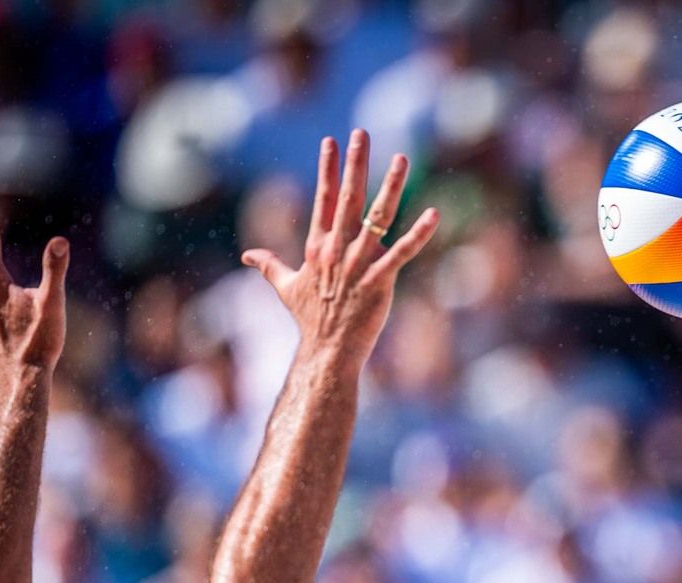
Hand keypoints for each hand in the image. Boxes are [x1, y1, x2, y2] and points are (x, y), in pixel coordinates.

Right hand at [242, 130, 438, 367]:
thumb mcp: (285, 288)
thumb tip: (248, 255)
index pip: (323, 199)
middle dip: (356, 163)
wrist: (327, 351)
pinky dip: (419, 235)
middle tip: (362, 132)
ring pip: (377, 218)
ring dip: (391, 186)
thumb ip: (268, 266)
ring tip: (402, 158)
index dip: (328, 169)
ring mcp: (358, 264)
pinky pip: (402, 253)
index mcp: (318, 246)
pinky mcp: (379, 282)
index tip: (331, 141)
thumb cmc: (311, 320)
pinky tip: (434, 215)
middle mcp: (337, 249)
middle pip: (349, 198)